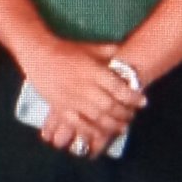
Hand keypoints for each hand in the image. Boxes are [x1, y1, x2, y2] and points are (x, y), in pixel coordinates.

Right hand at [22, 41, 141, 154]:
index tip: (143, 102)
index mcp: (93, 71)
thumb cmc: (66, 50)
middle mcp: (84, 86)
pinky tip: (101, 134)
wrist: (38, 54)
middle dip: (125, 113)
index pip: (118, 88)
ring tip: (122, 127)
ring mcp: (72, 99)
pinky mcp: (61, 108)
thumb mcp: (89, 47)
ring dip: (112, 125)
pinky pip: (79, 124)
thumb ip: (109, 51)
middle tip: (133, 115)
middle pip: (110, 106)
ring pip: (97, 118)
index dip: (133, 97)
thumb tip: (126, 50)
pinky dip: (91, 131)